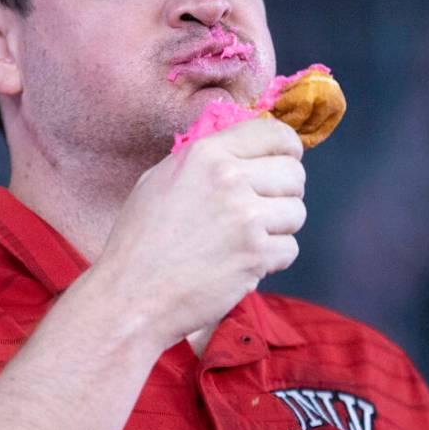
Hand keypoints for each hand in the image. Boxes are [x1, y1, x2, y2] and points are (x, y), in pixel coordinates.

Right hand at [93, 117, 306, 348]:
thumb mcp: (162, 179)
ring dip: (279, 228)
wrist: (131, 294)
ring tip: (246, 239)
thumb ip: (206, 161)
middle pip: (294, 174)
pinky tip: (242, 263)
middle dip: (284, 192)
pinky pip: (290, 248)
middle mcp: (230, 179)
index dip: (287, 149)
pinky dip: (272, 260)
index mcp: (206, 154)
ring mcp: (246, 218)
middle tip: (261, 210)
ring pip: (297, 212)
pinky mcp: (256, 255)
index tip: (285, 161)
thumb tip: (246, 153)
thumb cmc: (139, 240)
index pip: (275, 134)